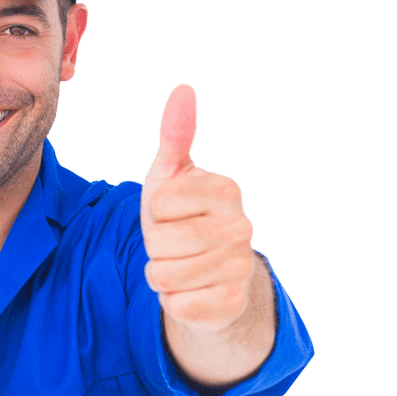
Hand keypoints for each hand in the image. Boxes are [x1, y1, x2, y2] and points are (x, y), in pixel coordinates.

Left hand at [140, 83, 255, 331]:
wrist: (206, 273)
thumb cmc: (181, 217)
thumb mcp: (170, 175)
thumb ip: (175, 135)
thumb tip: (183, 90)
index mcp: (226, 190)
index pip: (158, 205)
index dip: (154, 214)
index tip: (173, 215)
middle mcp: (242, 227)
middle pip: (160, 243)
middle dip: (155, 248)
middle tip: (175, 245)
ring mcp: (240, 267)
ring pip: (163, 276)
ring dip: (161, 276)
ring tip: (180, 267)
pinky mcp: (231, 303)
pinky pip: (176, 305)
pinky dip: (173, 301)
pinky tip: (191, 291)